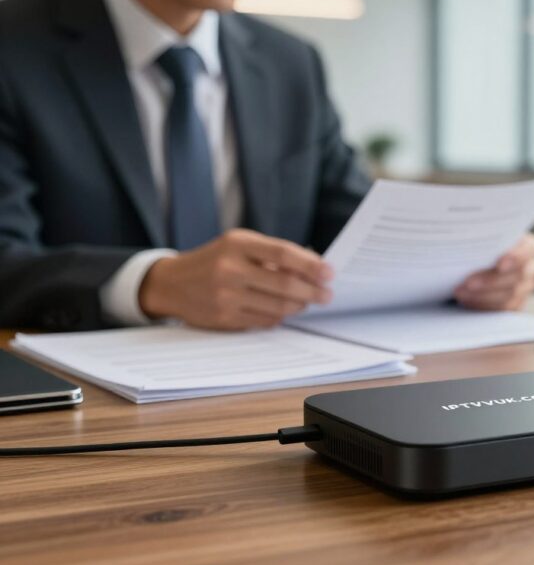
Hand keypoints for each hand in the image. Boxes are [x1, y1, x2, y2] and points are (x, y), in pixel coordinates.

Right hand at [139, 229, 332, 329]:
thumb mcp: (238, 245)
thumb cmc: (215, 260)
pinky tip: (283, 310)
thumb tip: (314, 266)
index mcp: (236, 244)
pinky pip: (265, 321)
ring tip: (306, 301)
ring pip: (278, 306)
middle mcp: (230, 268)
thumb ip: (273, 255)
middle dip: (313, 291)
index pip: (283, 253)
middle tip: (326, 295)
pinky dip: (280, 316)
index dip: (311, 264)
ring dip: (299, 306)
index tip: (329, 273)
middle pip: (285, 284)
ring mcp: (226, 296)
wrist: (172, 283)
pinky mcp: (224, 318)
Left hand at [455, 233, 533, 310]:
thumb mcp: (481, 236)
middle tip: (468, 282)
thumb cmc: (480, 246)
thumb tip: (465, 239)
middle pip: (517, 275)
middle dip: (490, 280)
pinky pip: (503, 308)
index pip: (530, 249)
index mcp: (529, 246)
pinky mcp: (516, 303)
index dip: (516, 257)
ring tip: (461, 292)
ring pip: (509, 295)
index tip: (499, 264)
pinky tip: (467, 300)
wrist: (476, 262)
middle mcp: (532, 267)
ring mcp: (526, 287)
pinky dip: (483, 304)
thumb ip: (481, 237)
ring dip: (482, 294)